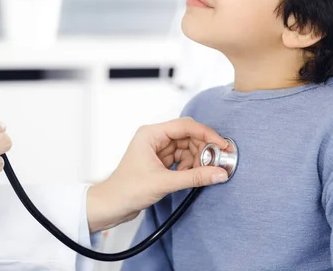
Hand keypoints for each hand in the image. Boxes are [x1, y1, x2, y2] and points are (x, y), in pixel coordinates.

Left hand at [87, 117, 228, 232]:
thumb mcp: (164, 183)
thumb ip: (194, 177)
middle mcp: (154, 138)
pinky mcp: (160, 162)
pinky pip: (182, 159)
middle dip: (203, 149)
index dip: (206, 134)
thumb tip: (219, 173)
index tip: (222, 144)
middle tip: (216, 162)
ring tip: (202, 172)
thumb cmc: (126, 190)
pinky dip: (189, 167)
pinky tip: (190, 176)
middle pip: (188, 136)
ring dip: (197, 160)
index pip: (185, 126)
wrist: (111, 206)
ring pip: (186, 148)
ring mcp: (157, 150)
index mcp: (151, 134)